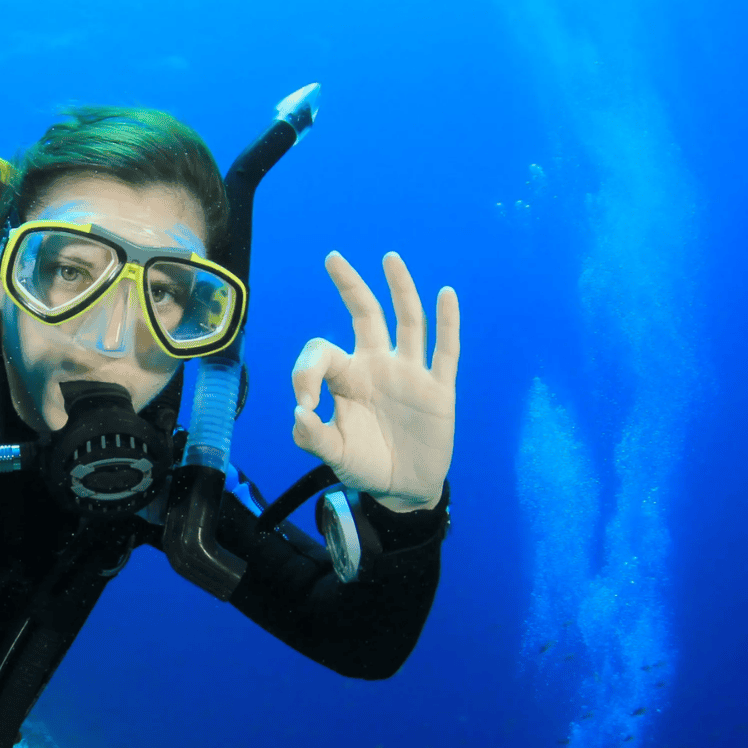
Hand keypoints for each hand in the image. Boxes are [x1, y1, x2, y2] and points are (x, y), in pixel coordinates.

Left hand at [291, 251, 458, 511]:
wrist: (402, 490)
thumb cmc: (364, 466)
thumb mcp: (332, 456)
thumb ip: (312, 438)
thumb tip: (299, 413)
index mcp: (347, 378)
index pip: (322, 351)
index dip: (306, 372)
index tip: (304, 407)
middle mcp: (377, 366)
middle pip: (366, 315)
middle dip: (350, 287)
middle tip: (332, 257)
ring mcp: (410, 374)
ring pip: (407, 322)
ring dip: (400, 290)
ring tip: (389, 258)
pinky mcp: (438, 390)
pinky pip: (445, 352)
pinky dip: (447, 323)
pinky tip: (446, 295)